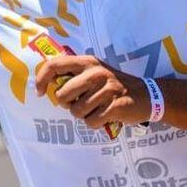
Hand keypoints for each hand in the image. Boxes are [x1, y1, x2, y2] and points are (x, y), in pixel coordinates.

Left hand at [35, 55, 150, 128]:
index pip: (54, 65)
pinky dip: (96, 124)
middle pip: (62, 95)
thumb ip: (74, 75)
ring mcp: (107, 89)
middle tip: (80, 103)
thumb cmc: (114, 86)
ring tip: (97, 109)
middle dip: (68, 105)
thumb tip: (47, 86)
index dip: (41, 80)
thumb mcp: (95, 72)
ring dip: (84, 116)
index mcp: (88, 62)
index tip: (38, 92)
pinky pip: (92, 122)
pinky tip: (106, 116)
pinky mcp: (115, 106)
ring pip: (77, 112)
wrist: (148, 95)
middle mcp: (96, 73)